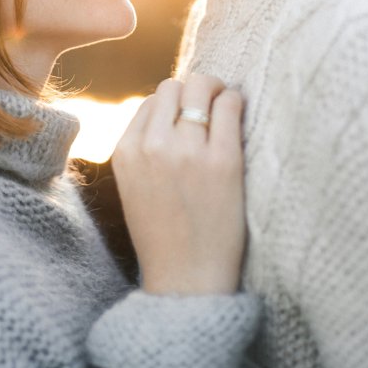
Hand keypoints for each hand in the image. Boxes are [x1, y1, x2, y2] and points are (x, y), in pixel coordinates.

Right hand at [112, 75, 244, 295]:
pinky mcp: (223, 160)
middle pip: (173, 86)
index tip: (191, 121)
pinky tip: (241, 115)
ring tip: (228, 107)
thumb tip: (172, 111)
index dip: (174, 107)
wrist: (187, 281)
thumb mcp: (135, 187)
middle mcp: (152, 146)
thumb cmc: (166, 236)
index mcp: (125, 152)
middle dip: (194, 89)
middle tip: (212, 104)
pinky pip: (230, 104)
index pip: (150, 102)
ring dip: (216, 90)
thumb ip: (144, 149)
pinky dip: (236, 101)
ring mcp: (187, 151)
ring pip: (199, 86)